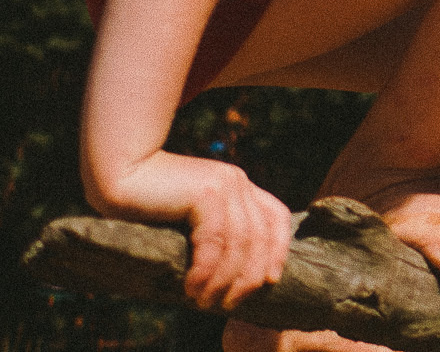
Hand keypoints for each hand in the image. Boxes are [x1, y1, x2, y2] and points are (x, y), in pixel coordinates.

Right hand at [93, 151, 292, 309]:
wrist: (123, 173)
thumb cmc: (149, 203)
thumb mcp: (192, 215)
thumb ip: (215, 230)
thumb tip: (232, 274)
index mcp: (239, 186)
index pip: (276, 217)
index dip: (278, 250)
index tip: (270, 281)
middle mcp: (238, 183)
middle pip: (261, 236)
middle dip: (249, 275)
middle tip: (230, 303)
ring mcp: (225, 185)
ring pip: (239, 243)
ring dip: (224, 279)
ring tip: (205, 302)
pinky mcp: (206, 192)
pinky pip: (215, 240)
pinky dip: (206, 269)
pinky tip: (192, 287)